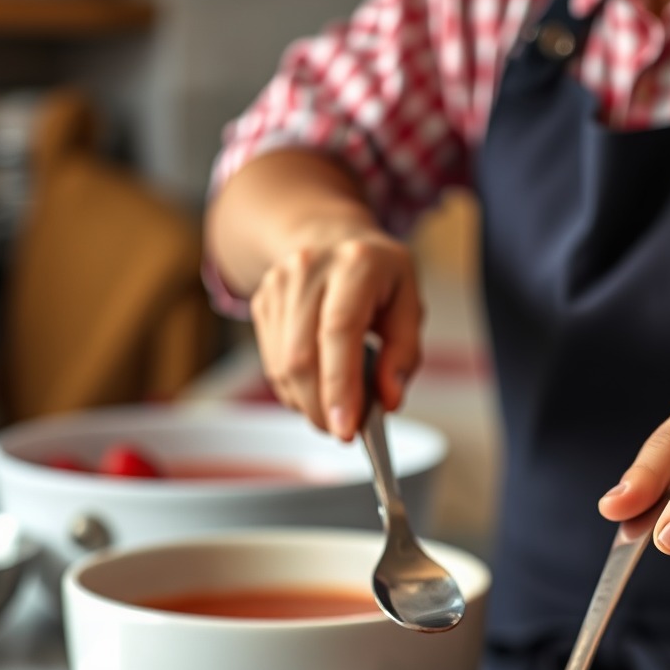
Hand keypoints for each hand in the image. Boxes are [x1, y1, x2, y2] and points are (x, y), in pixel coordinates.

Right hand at [250, 227, 423, 440]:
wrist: (329, 236)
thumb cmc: (376, 277)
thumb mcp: (409, 304)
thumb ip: (404, 354)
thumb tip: (388, 399)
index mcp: (356, 264)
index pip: (340, 331)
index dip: (340, 386)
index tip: (347, 429)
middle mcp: (310, 268)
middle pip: (302, 356)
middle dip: (321, 407)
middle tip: (343, 433)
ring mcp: (278, 284)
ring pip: (282, 366)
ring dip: (308, 403)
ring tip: (335, 410)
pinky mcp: (260, 302)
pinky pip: (272, 364)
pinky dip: (295, 390)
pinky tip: (316, 389)